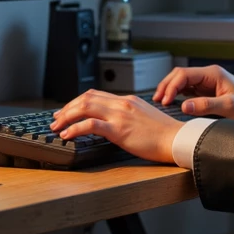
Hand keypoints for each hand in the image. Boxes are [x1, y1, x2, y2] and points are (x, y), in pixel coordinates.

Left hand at [50, 91, 183, 163]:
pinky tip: (67, 135)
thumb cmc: (164, 134)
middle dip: (66, 108)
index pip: (95, 94)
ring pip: (84, 107)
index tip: (67, 111)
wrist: (177, 139)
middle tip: (56, 119)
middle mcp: (122, 103)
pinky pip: (90, 125)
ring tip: (56, 127)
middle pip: (85, 98)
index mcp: (127, 100)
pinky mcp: (119, 130)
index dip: (76, 102)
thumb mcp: (144, 117)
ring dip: (66, 117)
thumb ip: (128, 116)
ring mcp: (120, 115)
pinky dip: (74, 128)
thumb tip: (112, 123)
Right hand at [153, 64, 233, 124]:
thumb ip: (206, 105)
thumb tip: (184, 106)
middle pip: (179, 75)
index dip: (171, 86)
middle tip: (157, 101)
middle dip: (166, 86)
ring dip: (170, 89)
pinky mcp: (207, 91)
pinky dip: (177, 94)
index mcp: (212, 74)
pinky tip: (171, 102)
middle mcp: (208, 75)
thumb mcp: (229, 107)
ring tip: (160, 102)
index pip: (184, 74)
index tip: (163, 100)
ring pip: (181, 81)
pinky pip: (187, 89)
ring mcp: (207, 82)